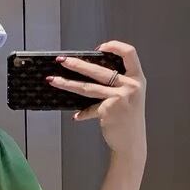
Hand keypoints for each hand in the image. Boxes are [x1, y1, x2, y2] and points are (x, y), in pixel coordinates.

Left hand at [47, 40, 146, 156]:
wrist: (132, 143)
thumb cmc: (127, 118)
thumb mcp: (129, 96)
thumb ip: (116, 83)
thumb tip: (86, 72)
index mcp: (137, 78)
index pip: (129, 53)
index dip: (114, 46)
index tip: (99, 48)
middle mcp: (130, 86)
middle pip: (99, 70)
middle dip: (77, 64)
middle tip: (61, 60)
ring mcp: (120, 97)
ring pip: (88, 87)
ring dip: (67, 84)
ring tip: (52, 80)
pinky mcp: (109, 110)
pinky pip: (89, 109)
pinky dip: (82, 114)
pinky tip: (76, 117)